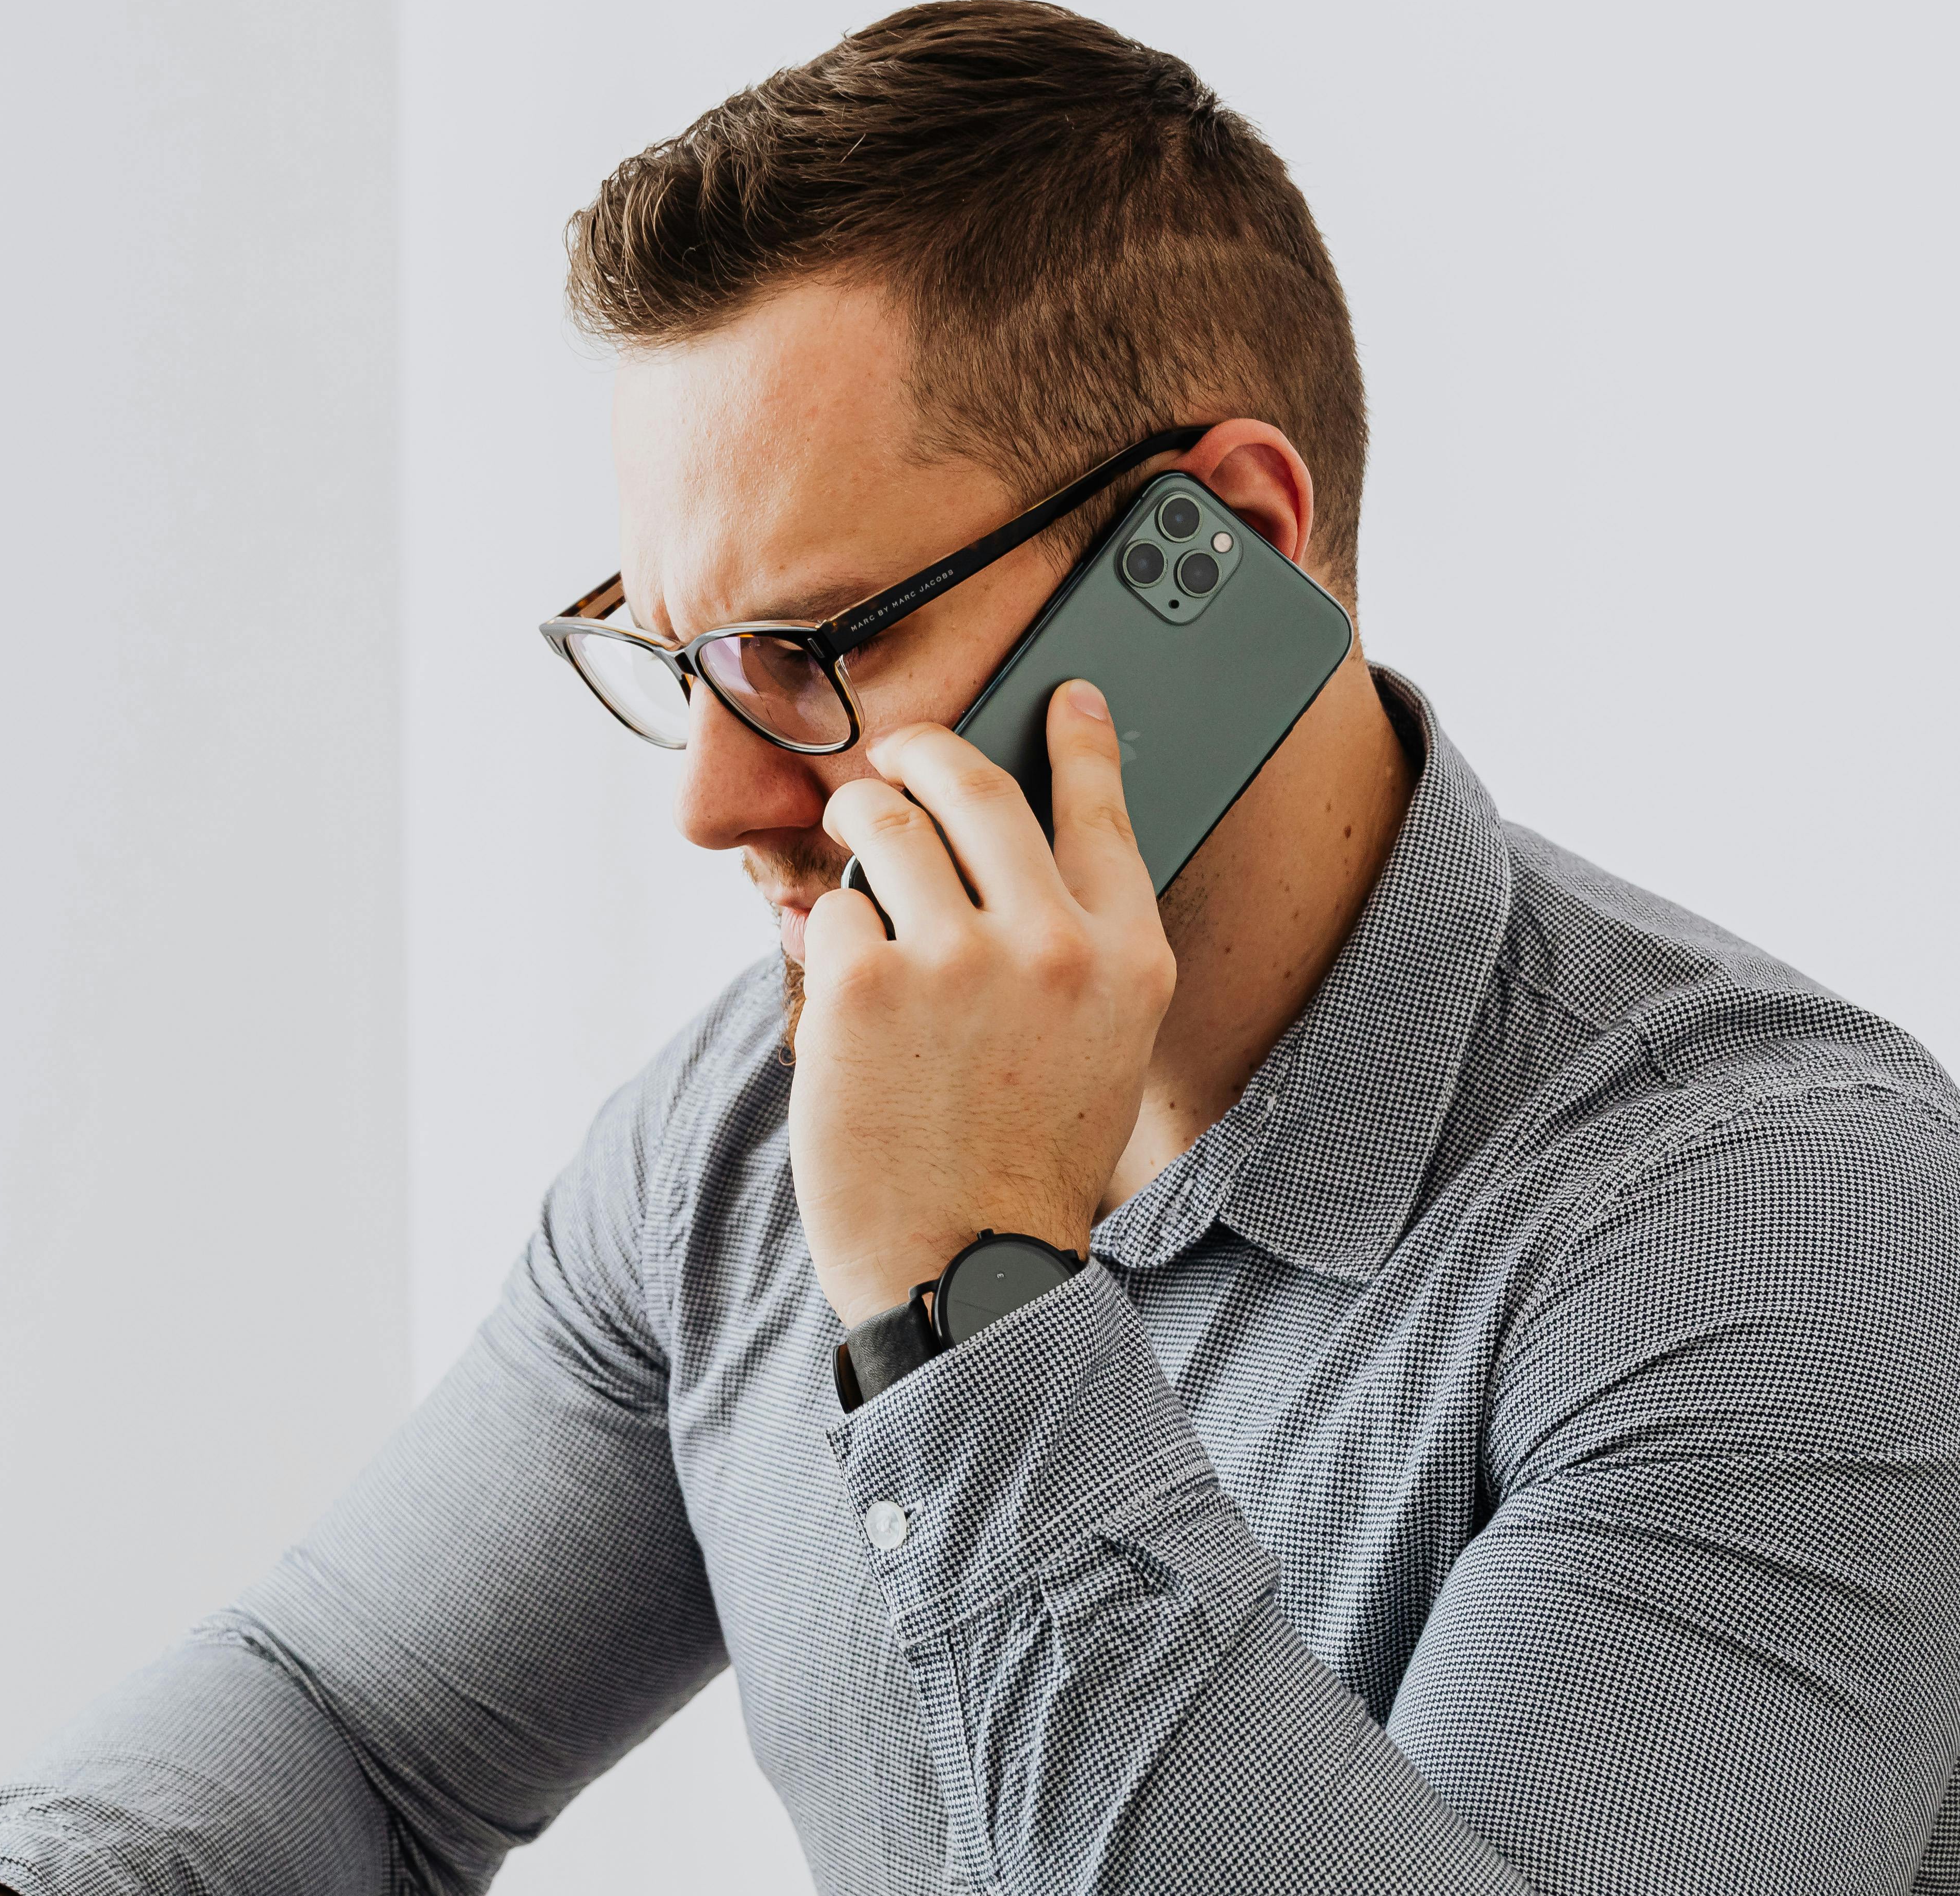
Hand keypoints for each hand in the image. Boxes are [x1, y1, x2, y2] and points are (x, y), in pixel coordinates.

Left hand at [789, 682, 1175, 1327]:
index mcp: (1128, 959)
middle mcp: (1051, 944)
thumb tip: (1009, 849)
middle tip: (898, 753)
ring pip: (886, 827)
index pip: (1104, 809)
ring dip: (859, 820)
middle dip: (925, 751)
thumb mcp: (1097, 1046)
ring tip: (850, 837)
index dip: (1081, 739)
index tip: (1068, 694)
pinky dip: (831, 936)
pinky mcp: (863, 982)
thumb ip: (1072, 946)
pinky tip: (842, 983)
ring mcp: (954, 958)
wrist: (964, 1266)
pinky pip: (834, 911)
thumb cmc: (1024, 1160)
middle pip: (975, 786)